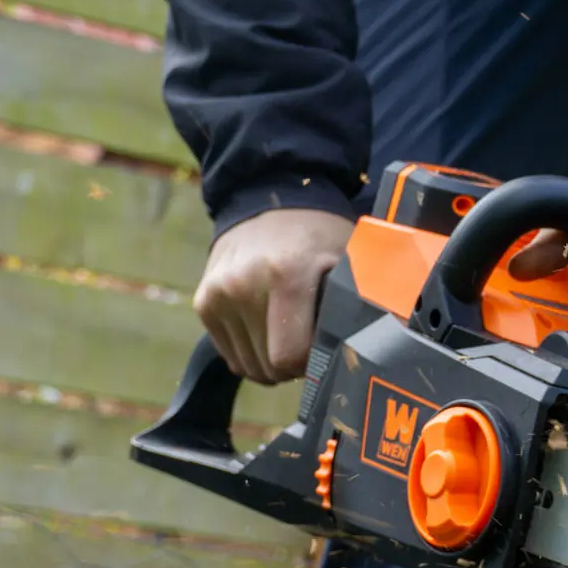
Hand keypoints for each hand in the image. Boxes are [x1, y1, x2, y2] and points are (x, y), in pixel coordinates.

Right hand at [194, 207, 354, 383]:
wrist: (267, 200)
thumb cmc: (318, 236)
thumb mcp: (348, 261)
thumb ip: (355, 305)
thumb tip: (363, 351)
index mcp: (285, 276)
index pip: (289, 356)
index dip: (311, 364)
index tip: (325, 350)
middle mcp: (242, 286)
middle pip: (268, 366)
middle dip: (294, 366)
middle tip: (310, 341)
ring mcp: (218, 295)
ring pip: (248, 366)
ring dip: (272, 362)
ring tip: (290, 334)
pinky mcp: (203, 303)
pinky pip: (230, 356)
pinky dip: (252, 353)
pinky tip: (268, 330)